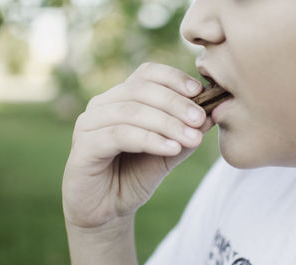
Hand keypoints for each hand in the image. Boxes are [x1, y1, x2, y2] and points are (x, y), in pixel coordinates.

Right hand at [62, 62, 213, 228]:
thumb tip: (212, 113)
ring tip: (193, 138)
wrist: (107, 210)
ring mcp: (89, 123)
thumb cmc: (134, 176)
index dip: (173, 78)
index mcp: (121, 98)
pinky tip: (172, 149)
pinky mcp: (83, 146)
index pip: (147, 74)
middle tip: (200, 119)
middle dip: (175, 103)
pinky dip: (150, 140)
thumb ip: (186, 133)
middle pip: (141, 90)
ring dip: (167, 123)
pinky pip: (120, 135)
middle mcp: (102, 105)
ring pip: (131, 111)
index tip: (199, 90)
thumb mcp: (168, 153)